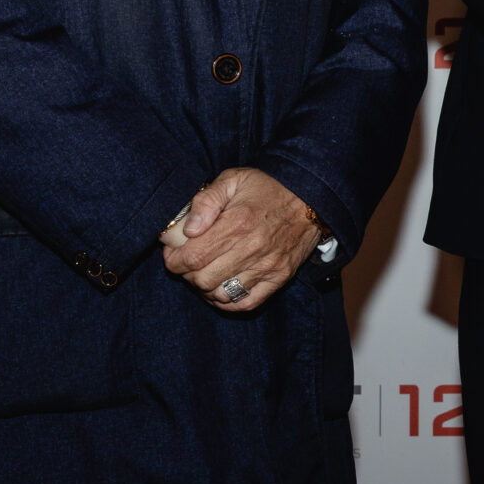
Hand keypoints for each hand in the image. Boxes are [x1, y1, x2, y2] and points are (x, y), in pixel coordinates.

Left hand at [159, 168, 323, 313]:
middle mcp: (252, 249)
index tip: (173, 252)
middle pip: (202, 279)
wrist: (310, 197)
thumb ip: (206, 201)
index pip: (192, 257)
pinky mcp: (279, 278)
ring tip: (203, 273)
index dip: (174, 260)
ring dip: (204, 288)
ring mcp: (267, 267)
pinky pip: (245, 303)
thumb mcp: (233, 179)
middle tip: (187, 262)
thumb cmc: (267, 187)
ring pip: (220, 294)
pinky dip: (227, 302)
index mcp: (237, 223)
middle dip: (186, 274)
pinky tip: (221, 288)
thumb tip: (188, 229)